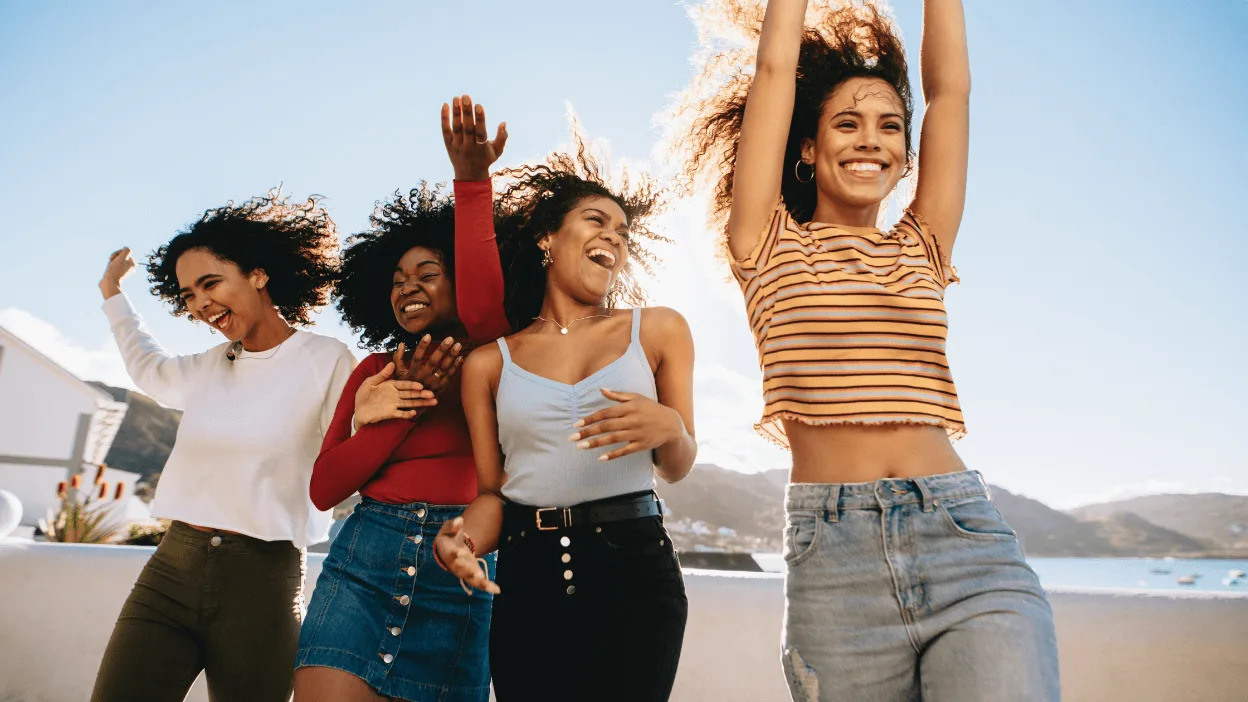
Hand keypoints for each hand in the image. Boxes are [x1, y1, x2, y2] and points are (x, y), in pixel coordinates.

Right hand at [100, 247, 136, 298]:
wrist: (109, 282)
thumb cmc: (115, 270)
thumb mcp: (122, 258)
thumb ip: (127, 251)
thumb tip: (126, 248)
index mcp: (133, 263)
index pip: (124, 251)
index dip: (117, 253)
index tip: (115, 258)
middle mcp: (130, 267)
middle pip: (120, 255)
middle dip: (114, 257)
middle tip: (112, 264)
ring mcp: (123, 270)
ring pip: (115, 260)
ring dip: (111, 262)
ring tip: (110, 267)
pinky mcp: (117, 273)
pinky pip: (112, 265)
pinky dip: (109, 266)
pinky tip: (108, 270)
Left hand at [353, 362, 435, 428]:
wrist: (358, 410)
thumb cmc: (363, 394)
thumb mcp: (370, 382)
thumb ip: (381, 375)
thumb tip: (391, 363)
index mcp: (391, 385)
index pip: (404, 384)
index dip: (412, 385)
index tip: (421, 386)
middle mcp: (395, 394)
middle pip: (411, 394)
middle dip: (422, 394)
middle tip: (432, 394)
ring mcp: (394, 404)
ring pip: (410, 403)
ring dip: (420, 403)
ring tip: (433, 402)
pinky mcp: (391, 413)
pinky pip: (401, 414)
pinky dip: (407, 414)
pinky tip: (414, 413)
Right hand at [393, 336, 464, 394]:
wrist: (414, 406)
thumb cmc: (405, 386)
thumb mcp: (398, 374)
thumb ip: (398, 358)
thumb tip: (401, 344)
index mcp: (413, 373)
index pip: (417, 357)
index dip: (422, 346)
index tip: (428, 335)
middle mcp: (424, 378)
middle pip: (434, 362)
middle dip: (442, 349)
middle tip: (450, 338)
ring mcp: (434, 383)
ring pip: (444, 368)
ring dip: (452, 356)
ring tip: (458, 345)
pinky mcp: (441, 387)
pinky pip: (450, 376)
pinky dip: (456, 366)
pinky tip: (461, 357)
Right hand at [435, 517, 498, 594]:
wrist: (448, 548)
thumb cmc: (449, 537)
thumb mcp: (448, 528)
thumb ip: (452, 525)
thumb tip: (459, 521)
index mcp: (448, 552)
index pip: (451, 553)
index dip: (454, 554)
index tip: (458, 553)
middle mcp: (455, 564)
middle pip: (461, 570)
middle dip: (469, 571)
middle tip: (477, 575)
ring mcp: (464, 571)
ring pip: (470, 579)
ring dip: (479, 582)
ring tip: (489, 587)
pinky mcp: (472, 574)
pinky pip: (478, 582)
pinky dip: (487, 586)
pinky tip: (497, 590)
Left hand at [441, 94, 507, 180]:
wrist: (469, 175)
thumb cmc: (486, 159)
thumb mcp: (497, 151)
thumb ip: (502, 138)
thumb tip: (503, 123)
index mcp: (481, 148)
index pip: (480, 132)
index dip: (480, 119)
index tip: (478, 105)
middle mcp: (468, 147)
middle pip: (467, 128)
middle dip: (466, 112)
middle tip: (466, 96)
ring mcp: (457, 146)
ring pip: (456, 128)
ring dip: (456, 112)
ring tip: (456, 98)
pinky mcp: (448, 144)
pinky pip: (445, 130)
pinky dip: (444, 118)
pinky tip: (445, 105)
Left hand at [569, 388, 687, 460]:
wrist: (671, 424)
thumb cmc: (650, 408)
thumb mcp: (636, 398)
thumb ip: (618, 395)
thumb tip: (601, 389)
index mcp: (629, 407)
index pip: (605, 413)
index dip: (590, 419)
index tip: (576, 424)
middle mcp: (632, 420)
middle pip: (606, 426)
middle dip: (588, 432)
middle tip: (572, 438)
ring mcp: (637, 433)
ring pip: (613, 439)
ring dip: (596, 443)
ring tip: (581, 447)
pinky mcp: (641, 445)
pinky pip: (625, 451)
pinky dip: (613, 454)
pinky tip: (601, 458)